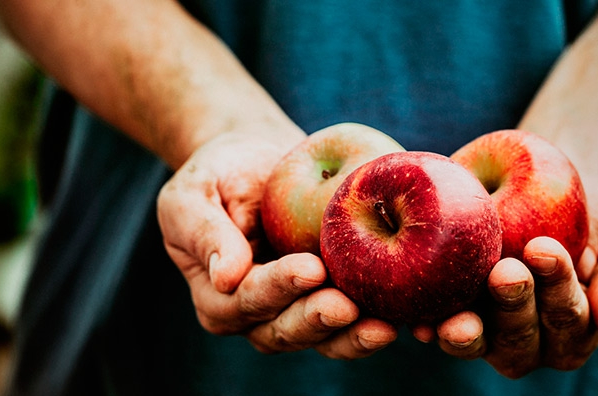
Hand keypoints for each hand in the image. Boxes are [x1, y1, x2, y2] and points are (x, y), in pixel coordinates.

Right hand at [156, 131, 397, 358]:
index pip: (247, 300)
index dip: (277, 287)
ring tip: (384, 326)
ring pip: (324, 337)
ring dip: (353, 336)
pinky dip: (378, 319)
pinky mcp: (332, 300)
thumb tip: (225, 277)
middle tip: (347, 306)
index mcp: (218, 297)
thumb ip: (204, 232)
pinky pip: (355, 320)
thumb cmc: (218, 174)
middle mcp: (257, 316)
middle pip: (286, 330)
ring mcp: (298, 311)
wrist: (259, 161)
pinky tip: (406, 315)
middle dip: (317, 320)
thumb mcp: (192, 193)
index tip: (309, 268)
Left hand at [416, 174, 597, 377]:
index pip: (569, 316)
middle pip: (522, 338)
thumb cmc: (597, 216)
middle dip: (514, 306)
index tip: (544, 249)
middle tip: (505, 272)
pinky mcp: (453, 316)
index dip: (558, 287)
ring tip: (459, 318)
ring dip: (470, 332)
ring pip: (481, 343)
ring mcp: (489, 333)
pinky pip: (440, 329)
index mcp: (577, 330)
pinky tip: (421, 321)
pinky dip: (430, 326)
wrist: (549, 184)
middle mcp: (533, 341)